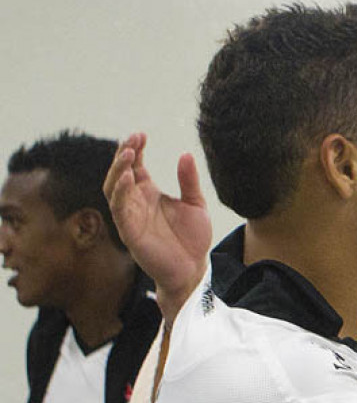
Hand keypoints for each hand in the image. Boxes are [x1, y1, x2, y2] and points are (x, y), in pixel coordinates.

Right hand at [103, 133, 211, 325]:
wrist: (194, 268)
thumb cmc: (193, 238)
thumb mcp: (196, 204)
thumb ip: (189, 181)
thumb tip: (186, 154)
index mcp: (149, 193)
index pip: (136, 166)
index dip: (135, 149)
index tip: (141, 134)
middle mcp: (136, 202)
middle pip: (120, 173)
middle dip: (124, 155)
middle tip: (134, 140)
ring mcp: (130, 216)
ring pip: (114, 188)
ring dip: (118, 170)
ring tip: (129, 154)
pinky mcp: (129, 231)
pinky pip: (119, 208)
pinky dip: (121, 192)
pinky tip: (128, 178)